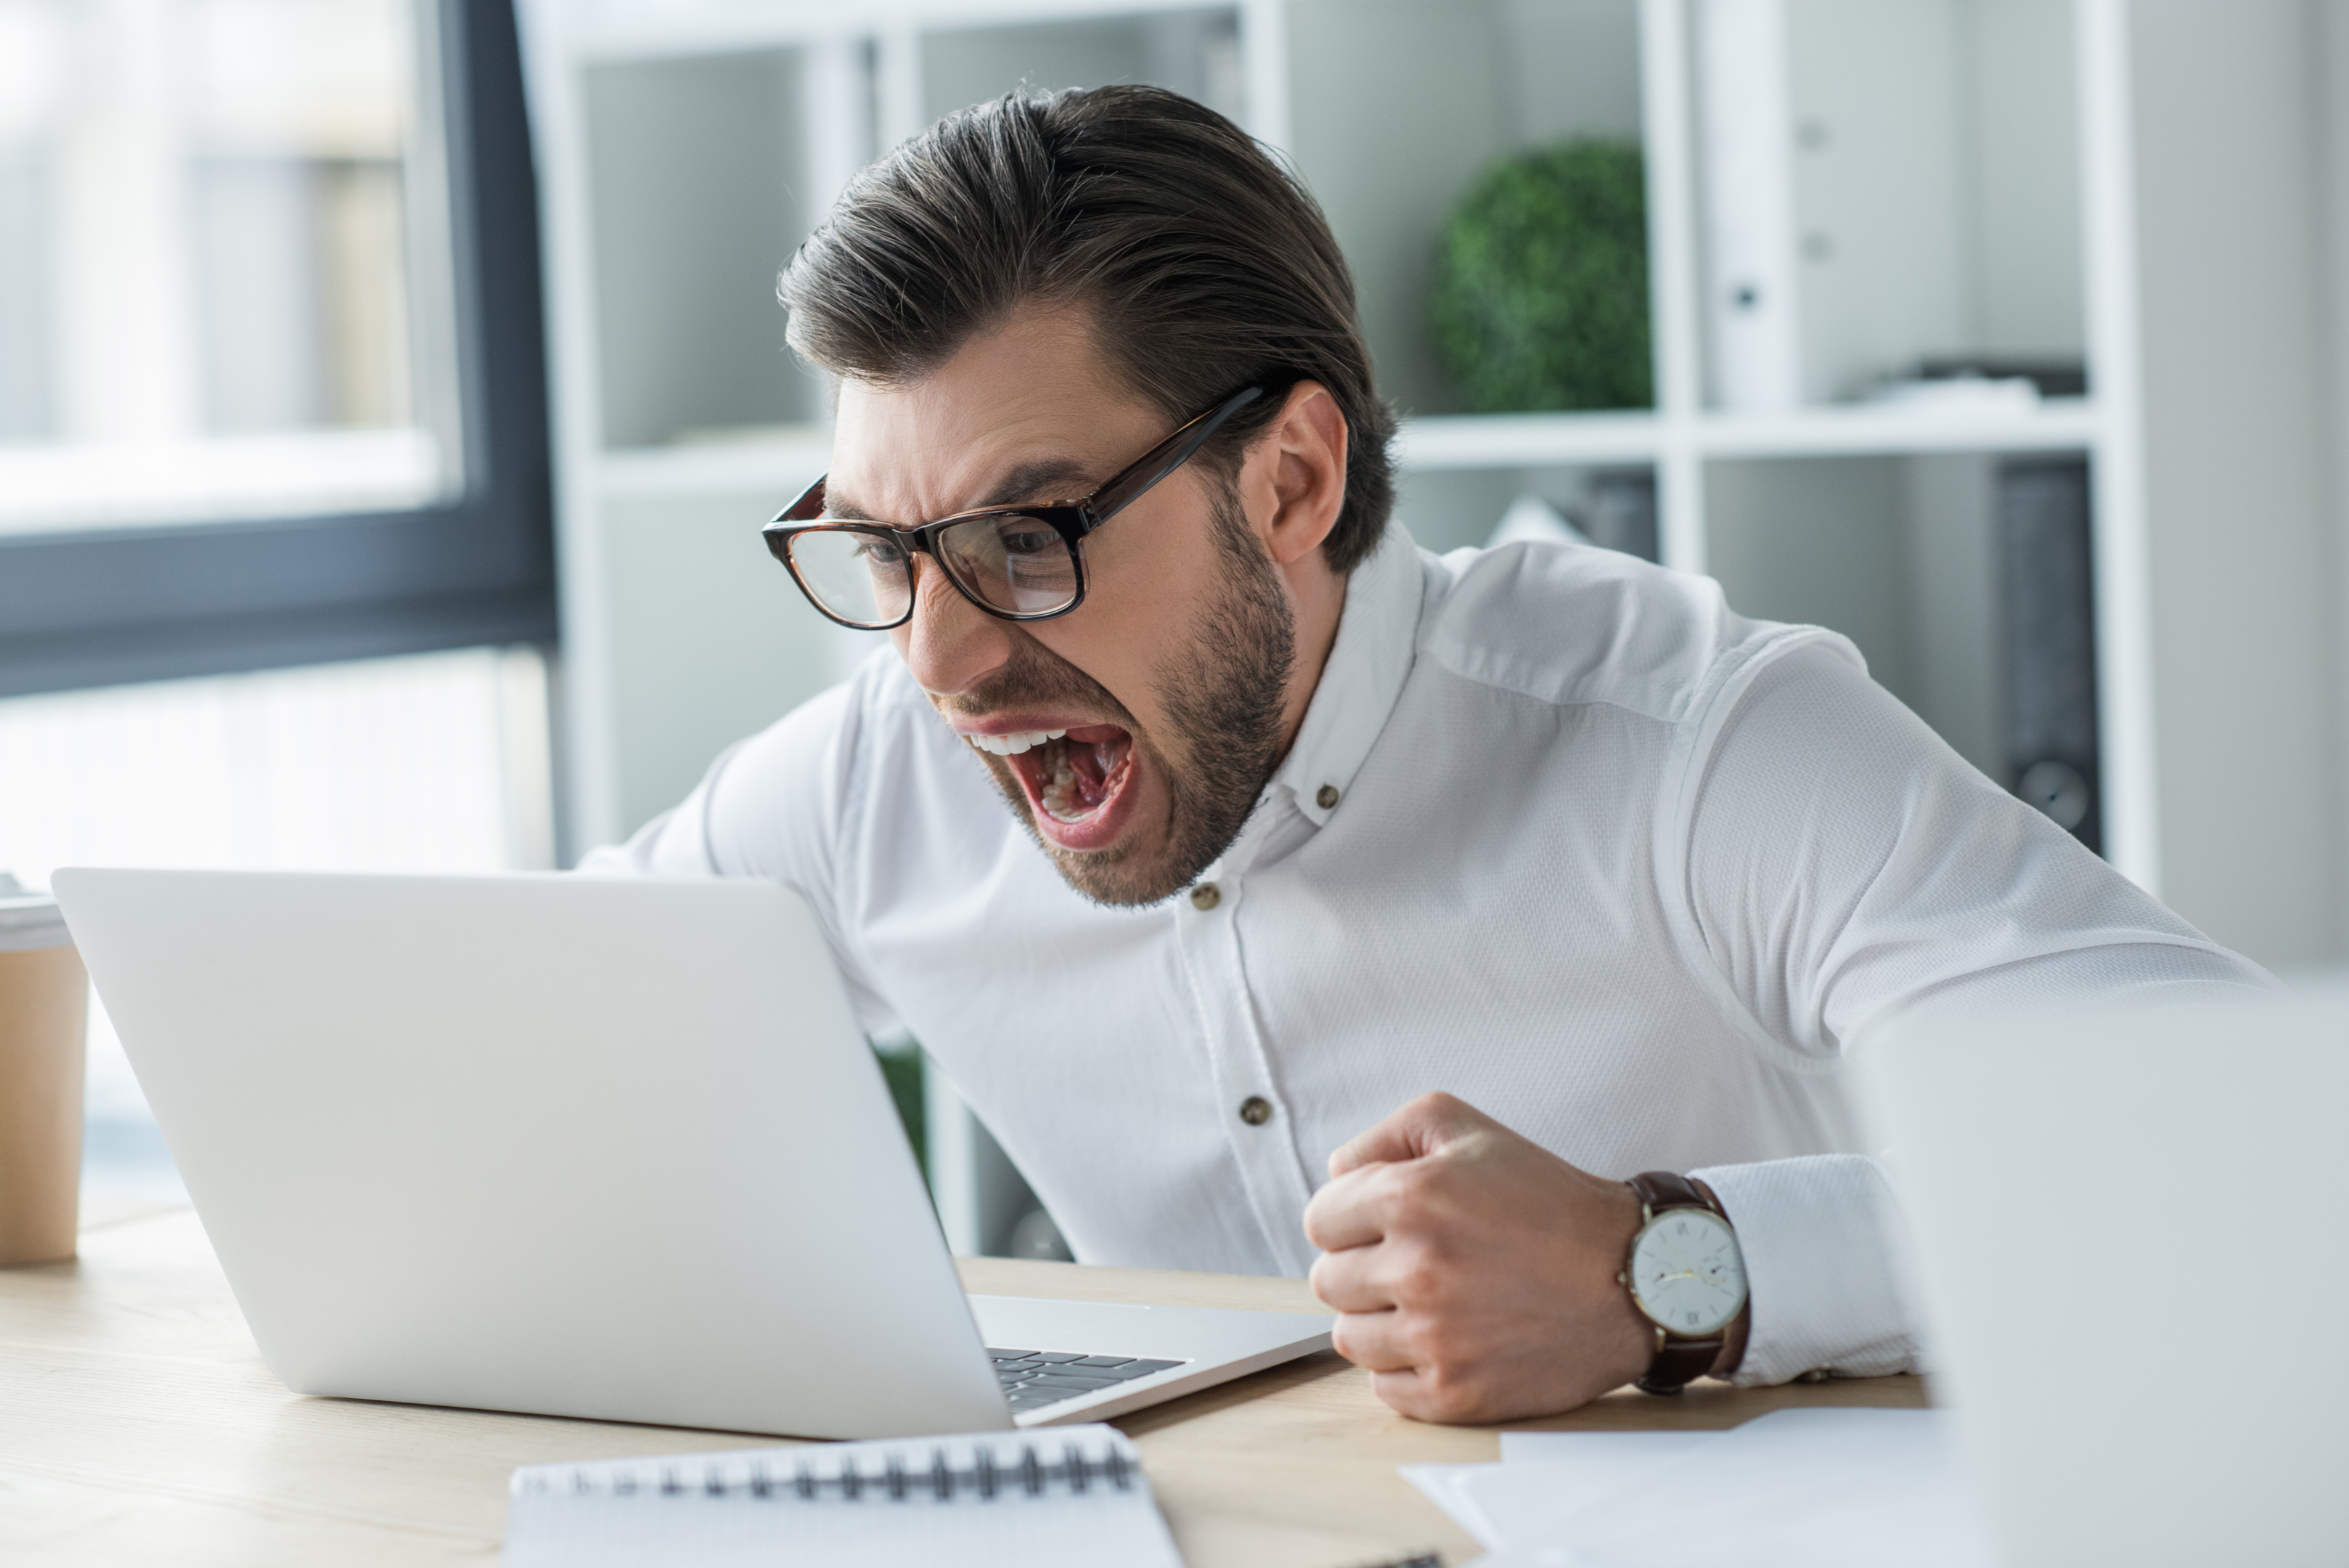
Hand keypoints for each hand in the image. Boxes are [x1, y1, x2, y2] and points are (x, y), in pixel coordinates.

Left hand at [1303, 1093, 1737, 1422]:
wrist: (1632, 1276)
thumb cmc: (1547, 1200)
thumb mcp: (1465, 1127)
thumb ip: (1383, 1137)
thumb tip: (1334, 1176)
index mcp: (1410, 1198)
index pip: (1319, 1220)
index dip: (1351, 1218)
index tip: (1388, 1223)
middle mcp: (1416, 1268)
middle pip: (1327, 1280)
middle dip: (1363, 1268)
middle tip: (1419, 1262)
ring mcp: (1435, 1337)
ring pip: (1348, 1338)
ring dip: (1380, 1321)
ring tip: (1435, 1301)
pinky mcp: (1454, 1392)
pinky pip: (1384, 1388)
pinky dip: (1407, 1368)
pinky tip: (1450, 1339)